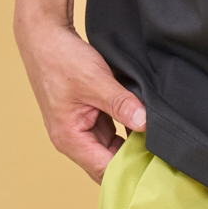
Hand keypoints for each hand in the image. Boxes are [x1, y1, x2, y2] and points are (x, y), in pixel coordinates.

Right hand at [13, 15, 147, 181]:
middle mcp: (72, 140)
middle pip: (107, 164)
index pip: (104, 170)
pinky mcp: (86, 117)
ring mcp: (79, 129)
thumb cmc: (61, 59)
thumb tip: (145, 123)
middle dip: (132, 162)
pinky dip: (125, 131)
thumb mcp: (96, 81)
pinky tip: (144, 126)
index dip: (130, 171)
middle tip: (163, 157)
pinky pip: (109, 133)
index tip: (157, 167)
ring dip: (130, 146)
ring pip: (110, 149)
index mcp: (69, 138)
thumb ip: (121, 104)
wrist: (44, 37)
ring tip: (158, 144)